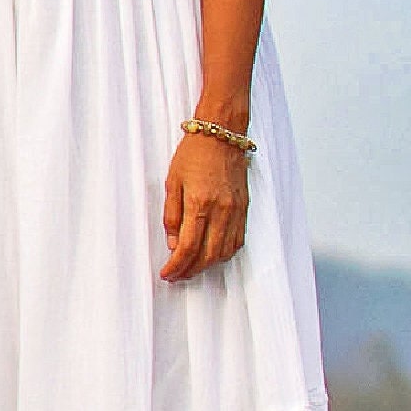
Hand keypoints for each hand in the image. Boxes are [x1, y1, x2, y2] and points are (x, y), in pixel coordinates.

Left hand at [159, 129, 249, 281]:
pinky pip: (237, 241)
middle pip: (207, 256)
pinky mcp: (243, 209)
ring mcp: (235, 212)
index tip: (167, 273)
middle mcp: (220, 211)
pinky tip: (212, 254)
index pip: (188, 248)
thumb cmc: (194, 154)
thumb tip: (173, 244)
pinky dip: (224, 253)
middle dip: (190, 271)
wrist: (221, 135)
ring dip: (207, 265)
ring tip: (192, 267)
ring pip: (224, 252)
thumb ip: (172, 216)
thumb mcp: (172, 182)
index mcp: (199, 204)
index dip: (176, 266)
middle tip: (177, 275)